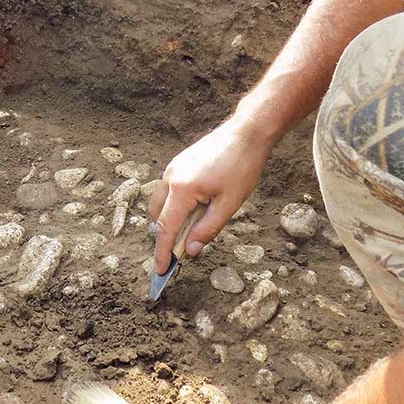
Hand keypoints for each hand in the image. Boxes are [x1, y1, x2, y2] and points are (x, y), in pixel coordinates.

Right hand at [148, 117, 274, 273]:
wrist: (246, 133)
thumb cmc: (242, 166)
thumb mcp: (229, 204)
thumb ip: (207, 229)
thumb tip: (190, 251)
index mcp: (182, 189)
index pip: (166, 229)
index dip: (162, 252)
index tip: (160, 271)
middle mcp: (171, 178)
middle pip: (157, 217)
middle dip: (164, 236)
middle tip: (179, 252)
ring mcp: (172, 169)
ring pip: (160, 203)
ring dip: (169, 220)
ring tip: (191, 229)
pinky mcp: (178, 164)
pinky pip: (167, 191)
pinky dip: (174, 205)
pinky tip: (195, 209)